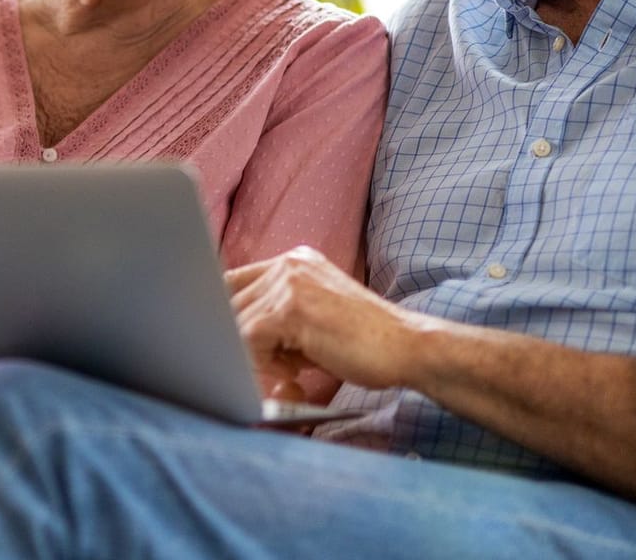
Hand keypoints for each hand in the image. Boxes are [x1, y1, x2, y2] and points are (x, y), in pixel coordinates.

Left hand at [226, 246, 427, 394]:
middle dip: (241, 341)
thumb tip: (229, 335)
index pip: (233, 282)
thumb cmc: (365, 343)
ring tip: (291, 370)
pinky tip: (295, 373)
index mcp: (295, 262)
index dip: (227, 317)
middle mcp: (290, 264)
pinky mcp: (291, 308)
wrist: (408, 348)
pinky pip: (248, 338)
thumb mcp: (314, 318)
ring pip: (235, 322)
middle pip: (228, 302)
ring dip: (254, 355)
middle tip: (277, 367)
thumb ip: (276, 317)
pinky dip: (262, 363)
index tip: (236, 346)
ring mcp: (290, 283)